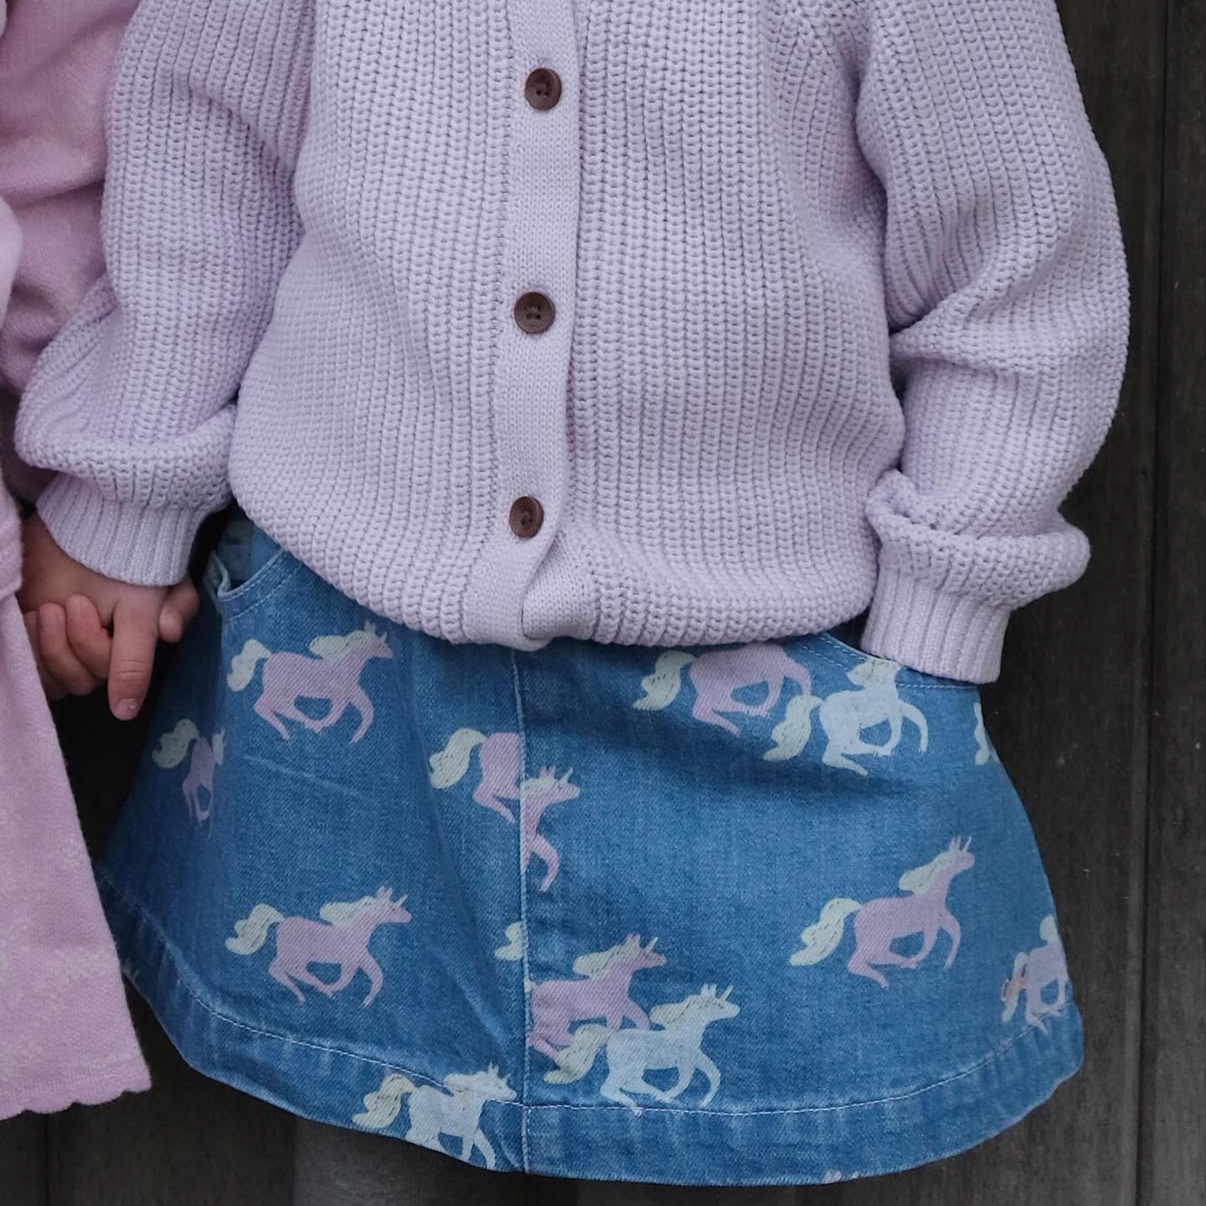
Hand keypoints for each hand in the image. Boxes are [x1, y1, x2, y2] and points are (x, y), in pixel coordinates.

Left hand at [19, 513, 198, 717]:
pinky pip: (32, 672)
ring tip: (49, 611)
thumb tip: (170, 636)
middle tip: (74, 605)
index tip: (114, 650)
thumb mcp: (157, 586)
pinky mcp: (34, 643)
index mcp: (129, 647)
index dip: (123, 678)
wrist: (86, 525)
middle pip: (85, 681)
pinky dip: (29, 651)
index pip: (124, 680)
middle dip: (80, 645)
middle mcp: (96, 654)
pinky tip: (32, 618)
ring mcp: (63, 651)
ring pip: (57, 682)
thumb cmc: (126, 556)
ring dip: (51, 649)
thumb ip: (174, 614)